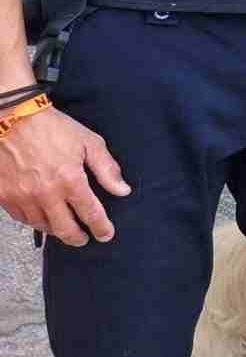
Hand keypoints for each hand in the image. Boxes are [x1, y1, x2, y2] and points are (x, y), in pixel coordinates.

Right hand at [0, 106, 129, 245]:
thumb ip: (107, 169)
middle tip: (84, 238)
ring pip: (42, 226)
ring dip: (56, 230)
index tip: (106, 235)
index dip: (101, 228)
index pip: (91, 214)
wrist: (11, 118)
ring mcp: (22, 197)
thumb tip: (123, 191)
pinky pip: (22, 218)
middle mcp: (46, 194)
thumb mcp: (89, 142)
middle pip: (65, 229)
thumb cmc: (53, 128)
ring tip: (64, 227)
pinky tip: (41, 218)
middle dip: (78, 238)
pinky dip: (34, 221)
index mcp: (70, 181)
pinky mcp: (4, 196)